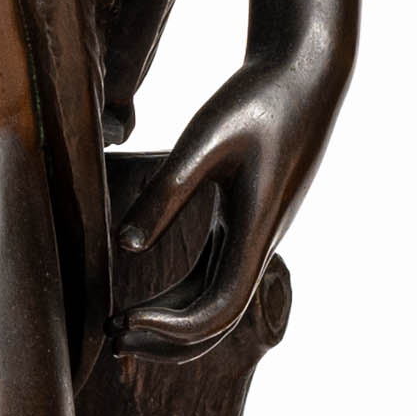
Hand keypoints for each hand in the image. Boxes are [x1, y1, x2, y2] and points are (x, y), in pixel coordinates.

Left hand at [115, 49, 342, 352]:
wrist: (305, 74)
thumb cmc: (257, 100)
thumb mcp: (205, 140)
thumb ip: (166, 194)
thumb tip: (125, 247)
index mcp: (254, 232)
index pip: (215, 310)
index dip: (169, 327)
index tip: (121, 318)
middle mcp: (259, 244)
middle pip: (217, 321)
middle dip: (165, 341)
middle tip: (111, 338)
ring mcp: (254, 236)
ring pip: (215, 302)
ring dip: (170, 322)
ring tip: (117, 325)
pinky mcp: (246, 222)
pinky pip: (214, 276)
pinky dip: (180, 298)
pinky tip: (145, 297)